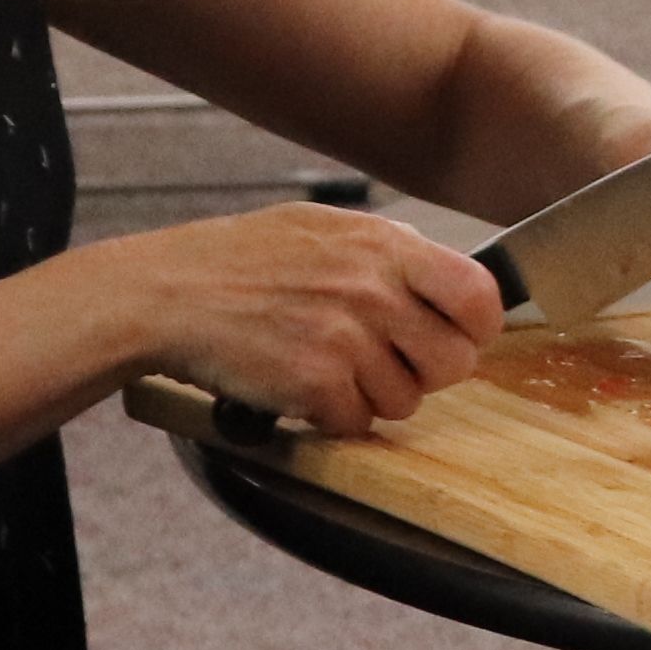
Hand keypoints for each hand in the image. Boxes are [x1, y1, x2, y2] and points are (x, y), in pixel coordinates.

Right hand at [107, 201, 503, 436]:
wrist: (170, 294)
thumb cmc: (241, 260)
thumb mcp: (324, 227)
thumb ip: (387, 250)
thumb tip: (441, 274)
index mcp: (385, 247)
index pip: (480, 295)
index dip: (477, 328)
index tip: (460, 338)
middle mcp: (374, 291)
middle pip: (454, 362)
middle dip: (426, 373)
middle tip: (388, 364)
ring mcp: (345, 338)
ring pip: (405, 401)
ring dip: (373, 397)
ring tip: (331, 369)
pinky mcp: (314, 383)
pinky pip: (354, 422)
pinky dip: (330, 417)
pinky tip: (302, 387)